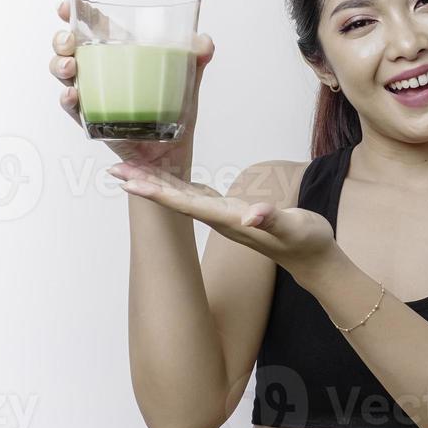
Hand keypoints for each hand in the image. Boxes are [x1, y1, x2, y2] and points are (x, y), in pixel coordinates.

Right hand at [49, 0, 214, 176]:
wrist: (171, 151)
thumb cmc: (175, 111)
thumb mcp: (188, 80)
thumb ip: (197, 58)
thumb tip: (204, 41)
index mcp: (119, 54)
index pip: (91, 27)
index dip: (74, 14)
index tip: (64, 7)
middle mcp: (99, 71)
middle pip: (68, 48)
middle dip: (61, 40)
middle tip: (69, 41)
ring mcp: (91, 94)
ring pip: (63, 74)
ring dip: (59, 65)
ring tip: (70, 66)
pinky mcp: (90, 119)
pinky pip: (71, 107)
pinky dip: (68, 98)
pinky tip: (73, 94)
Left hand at [107, 161, 340, 274]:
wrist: (314, 259)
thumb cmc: (306, 242)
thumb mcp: (295, 227)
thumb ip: (273, 219)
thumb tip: (251, 217)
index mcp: (229, 219)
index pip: (185, 205)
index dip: (156, 193)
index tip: (129, 183)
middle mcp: (219, 219)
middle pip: (174, 200)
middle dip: (144, 185)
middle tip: (113, 168)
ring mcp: (223, 217)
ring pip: (181, 197)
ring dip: (155, 184)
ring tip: (129, 169)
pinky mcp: (230, 213)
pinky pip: (195, 195)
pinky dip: (177, 184)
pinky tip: (167, 176)